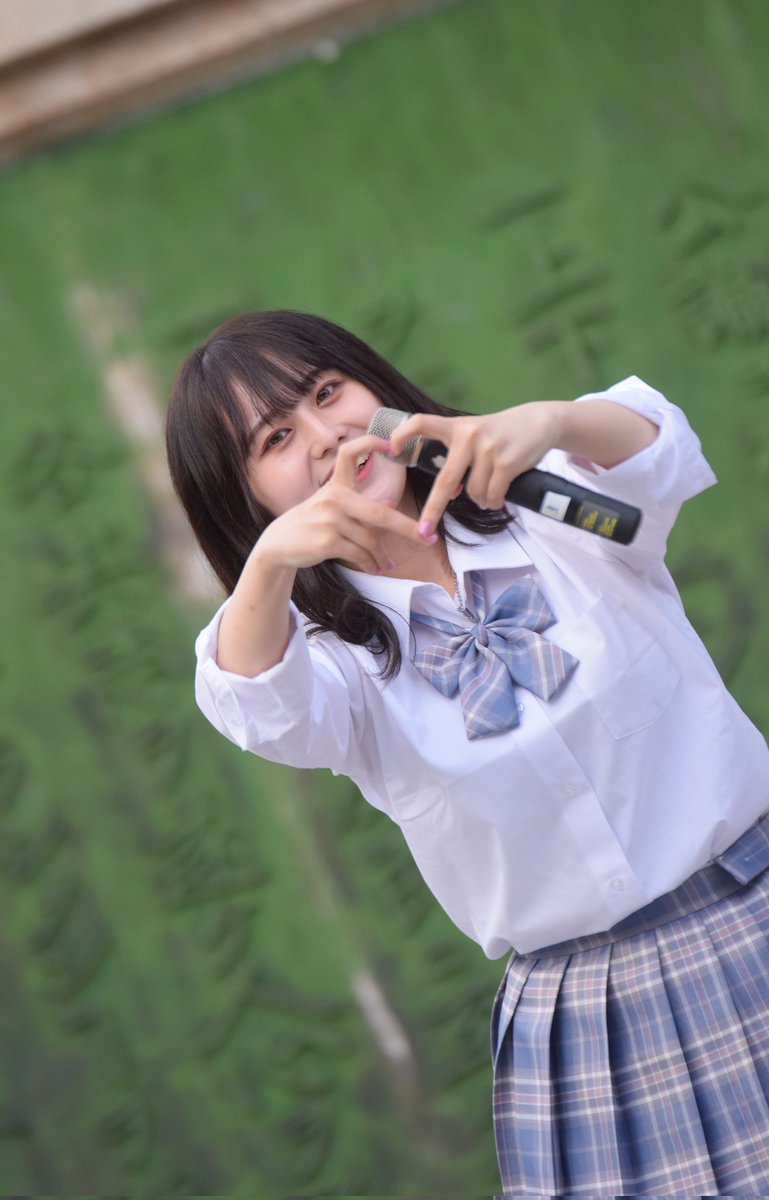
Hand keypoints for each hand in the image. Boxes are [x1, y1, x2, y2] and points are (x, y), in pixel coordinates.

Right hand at [255, 433, 428, 574]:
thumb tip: (391, 503)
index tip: (392, 444)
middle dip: (408, 529)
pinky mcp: (327, 541)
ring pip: (371, 541)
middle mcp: (334, 498)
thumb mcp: (331, 507)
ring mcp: (330, 520)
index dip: (371, 443)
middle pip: (380, 513)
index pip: (350, 452)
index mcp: (336, 485)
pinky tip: (375, 569)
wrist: (278, 544)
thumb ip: (359, 505)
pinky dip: (371, 564)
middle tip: (428, 538)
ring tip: (387, 565)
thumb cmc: (311, 524)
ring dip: (382, 556)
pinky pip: (360, 554)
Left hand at [388, 402, 564, 532]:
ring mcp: (488, 449)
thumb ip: (459, 459)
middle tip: (424, 529)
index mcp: (455, 427)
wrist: (538, 422)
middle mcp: (468, 436)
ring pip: (474, 493)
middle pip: (446, 480)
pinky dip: (494, 502)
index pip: (422, 422)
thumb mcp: (475, 434)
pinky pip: (492, 496)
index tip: (390, 448)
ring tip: (490, 489)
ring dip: (481, 500)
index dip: (404, 434)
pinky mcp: (507, 462)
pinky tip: (499, 494)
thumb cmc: (500, 433)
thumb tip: (451, 495)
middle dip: (433, 509)